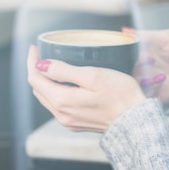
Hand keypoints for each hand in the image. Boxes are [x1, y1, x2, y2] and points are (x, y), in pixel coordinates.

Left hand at [26, 45, 145, 132]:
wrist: (136, 121)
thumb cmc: (120, 95)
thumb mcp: (93, 75)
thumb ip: (64, 71)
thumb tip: (41, 65)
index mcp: (62, 101)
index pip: (35, 79)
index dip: (32, 61)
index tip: (35, 47)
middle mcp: (61, 114)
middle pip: (38, 89)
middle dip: (36, 69)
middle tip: (40, 52)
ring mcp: (68, 120)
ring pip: (46, 98)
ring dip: (44, 81)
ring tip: (49, 64)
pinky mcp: (76, 123)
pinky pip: (57, 105)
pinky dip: (53, 91)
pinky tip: (62, 82)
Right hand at [126, 27, 168, 102]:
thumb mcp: (166, 38)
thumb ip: (145, 35)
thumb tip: (124, 30)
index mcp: (140, 53)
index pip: (123, 55)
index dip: (125, 54)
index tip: (134, 52)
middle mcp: (140, 68)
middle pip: (124, 71)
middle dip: (133, 67)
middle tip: (147, 62)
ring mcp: (145, 82)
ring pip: (132, 83)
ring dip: (142, 78)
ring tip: (157, 72)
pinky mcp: (153, 94)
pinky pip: (143, 94)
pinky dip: (151, 87)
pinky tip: (162, 79)